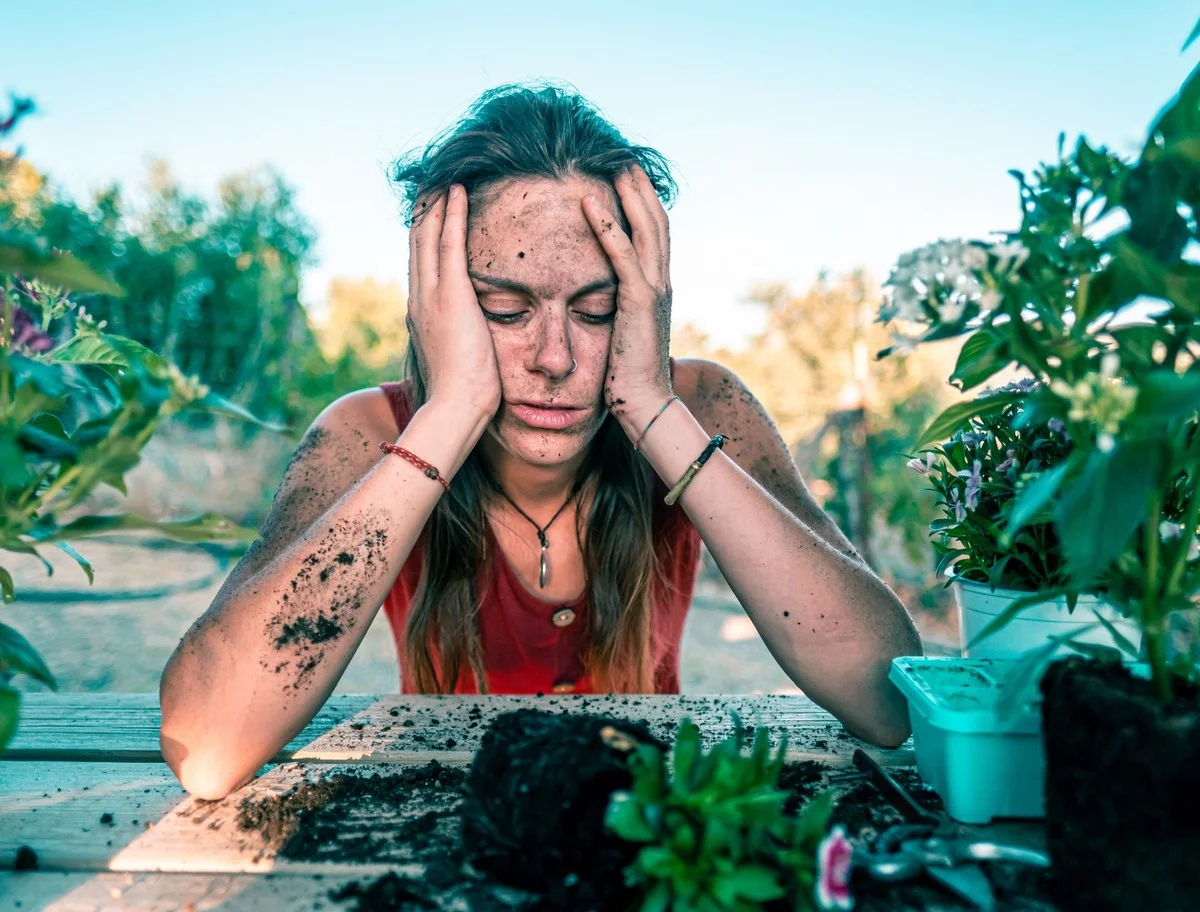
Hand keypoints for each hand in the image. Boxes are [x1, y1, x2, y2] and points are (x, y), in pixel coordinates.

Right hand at [407, 184, 501, 422]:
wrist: (455, 407)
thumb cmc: (463, 393)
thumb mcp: (458, 355)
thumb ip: (459, 335)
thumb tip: (470, 331)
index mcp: (422, 311)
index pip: (422, 261)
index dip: (425, 231)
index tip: (432, 207)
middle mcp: (419, 297)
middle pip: (418, 241)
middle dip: (425, 209)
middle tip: (431, 180)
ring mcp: (432, 295)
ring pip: (429, 235)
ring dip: (437, 202)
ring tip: (443, 176)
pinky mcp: (451, 295)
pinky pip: (451, 245)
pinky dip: (453, 215)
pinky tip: (458, 192)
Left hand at [582, 163, 674, 436]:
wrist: (646, 404)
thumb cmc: (628, 377)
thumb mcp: (622, 335)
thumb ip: (617, 314)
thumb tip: (600, 306)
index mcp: (656, 289)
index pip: (652, 235)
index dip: (641, 203)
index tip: (625, 177)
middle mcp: (661, 283)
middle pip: (655, 221)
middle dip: (640, 187)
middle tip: (623, 155)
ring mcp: (654, 290)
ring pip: (645, 228)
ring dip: (629, 193)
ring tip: (612, 164)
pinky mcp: (639, 302)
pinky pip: (622, 254)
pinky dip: (607, 224)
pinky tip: (589, 202)